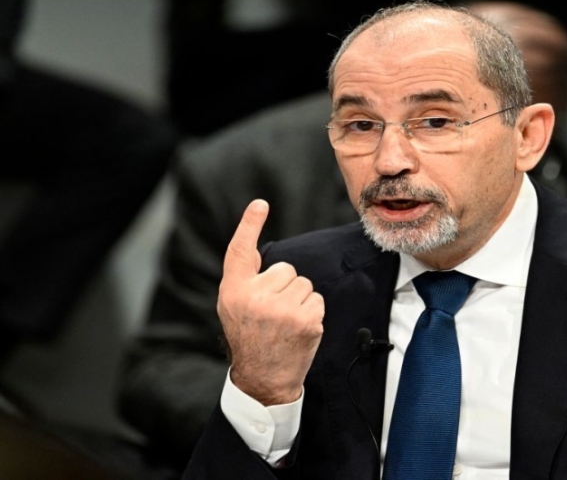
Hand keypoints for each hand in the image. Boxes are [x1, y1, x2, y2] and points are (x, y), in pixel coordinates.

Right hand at [217, 199, 324, 404]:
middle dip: (284, 285)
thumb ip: (244, 279)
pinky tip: (298, 329)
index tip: (260, 204)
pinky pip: (316, 298)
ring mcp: (282, 310)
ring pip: (303, 283)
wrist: (263, 378)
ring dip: (299, 299)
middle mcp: (255, 297)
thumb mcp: (234, 306)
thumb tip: (257, 248)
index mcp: (233, 292)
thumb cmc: (249, 337)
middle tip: (273, 312)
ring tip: (285, 321)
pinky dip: (311, 311)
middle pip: (285, 268)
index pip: (240, 251)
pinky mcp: (306, 320)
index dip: (249, 225)